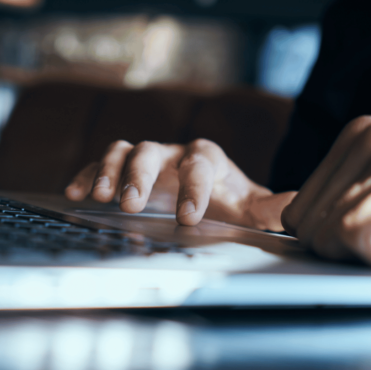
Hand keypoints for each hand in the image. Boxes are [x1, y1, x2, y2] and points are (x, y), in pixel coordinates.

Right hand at [65, 139, 293, 229]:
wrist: (211, 198)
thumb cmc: (231, 204)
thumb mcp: (253, 209)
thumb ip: (272, 208)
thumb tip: (296, 207)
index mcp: (207, 157)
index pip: (199, 165)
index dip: (193, 189)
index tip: (188, 218)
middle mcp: (173, 152)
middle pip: (152, 152)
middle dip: (140, 177)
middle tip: (132, 205)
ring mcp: (146, 159)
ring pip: (124, 151)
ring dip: (109, 172)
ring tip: (98, 196)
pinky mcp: (123, 170)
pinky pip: (100, 165)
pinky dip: (86, 174)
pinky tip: (74, 193)